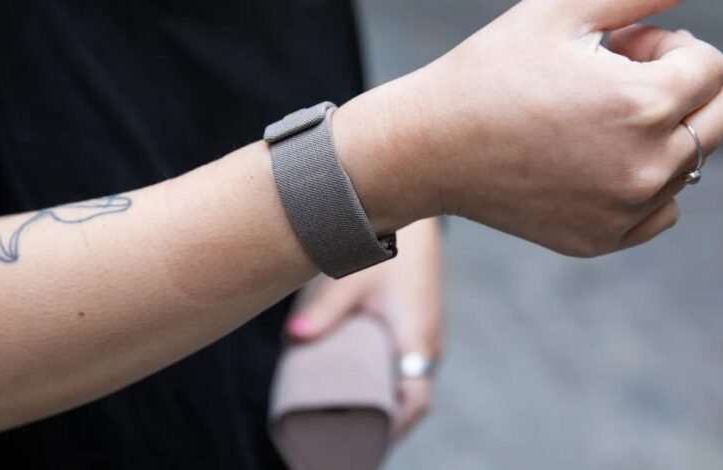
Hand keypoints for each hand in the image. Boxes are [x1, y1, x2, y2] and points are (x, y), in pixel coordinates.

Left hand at [286, 218, 443, 437]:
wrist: (417, 205)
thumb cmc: (390, 241)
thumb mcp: (354, 276)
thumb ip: (327, 309)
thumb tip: (295, 337)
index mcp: (418, 337)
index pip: (416, 401)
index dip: (393, 427)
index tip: (364, 441)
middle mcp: (427, 341)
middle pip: (410, 397)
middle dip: (383, 423)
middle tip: (345, 438)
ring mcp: (424, 333)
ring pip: (408, 380)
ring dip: (384, 400)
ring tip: (344, 416)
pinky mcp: (415, 323)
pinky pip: (403, 363)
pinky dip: (384, 380)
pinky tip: (356, 380)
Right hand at [334, 0, 722, 255]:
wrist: (429, 148)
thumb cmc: (485, 77)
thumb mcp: (559, 11)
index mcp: (643, 104)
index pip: (714, 68)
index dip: (669, 47)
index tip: (622, 49)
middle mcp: (645, 166)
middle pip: (718, 119)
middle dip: (682, 88)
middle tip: (620, 80)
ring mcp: (623, 211)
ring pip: (688, 164)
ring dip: (660, 134)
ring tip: (596, 120)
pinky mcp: (600, 239)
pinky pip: (660, 211)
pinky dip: (644, 186)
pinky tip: (597, 163)